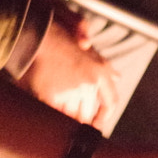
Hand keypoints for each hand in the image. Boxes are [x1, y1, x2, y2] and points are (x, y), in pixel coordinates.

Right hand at [22, 11, 118, 127]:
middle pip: (88, 112)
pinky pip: (54, 113)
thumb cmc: (62, 40)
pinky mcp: (50, 96)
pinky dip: (51, 114)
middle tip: (72, 118)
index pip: (110, 102)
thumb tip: (118, 78)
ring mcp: (69, 91)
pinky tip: (46, 111)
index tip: (98, 122)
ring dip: (65, 115)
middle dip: (81, 117)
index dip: (105, 115)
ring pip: (70, 115)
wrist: (39, 35)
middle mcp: (88, 84)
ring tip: (56, 110)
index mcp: (99, 73)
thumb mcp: (89, 50)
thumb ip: (105, 67)